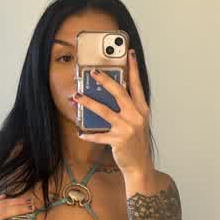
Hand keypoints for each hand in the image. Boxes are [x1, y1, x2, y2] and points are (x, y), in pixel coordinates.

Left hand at [74, 49, 152, 174]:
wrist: (140, 165)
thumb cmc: (136, 142)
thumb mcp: (137, 122)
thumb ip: (128, 108)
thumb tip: (111, 92)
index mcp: (142, 110)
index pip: (137, 85)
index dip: (133, 69)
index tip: (130, 54)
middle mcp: (136, 116)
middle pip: (119, 93)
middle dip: (105, 81)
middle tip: (93, 72)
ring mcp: (127, 129)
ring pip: (104, 111)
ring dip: (89, 103)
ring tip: (77, 96)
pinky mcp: (118, 141)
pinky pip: (99, 136)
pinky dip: (89, 135)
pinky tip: (81, 132)